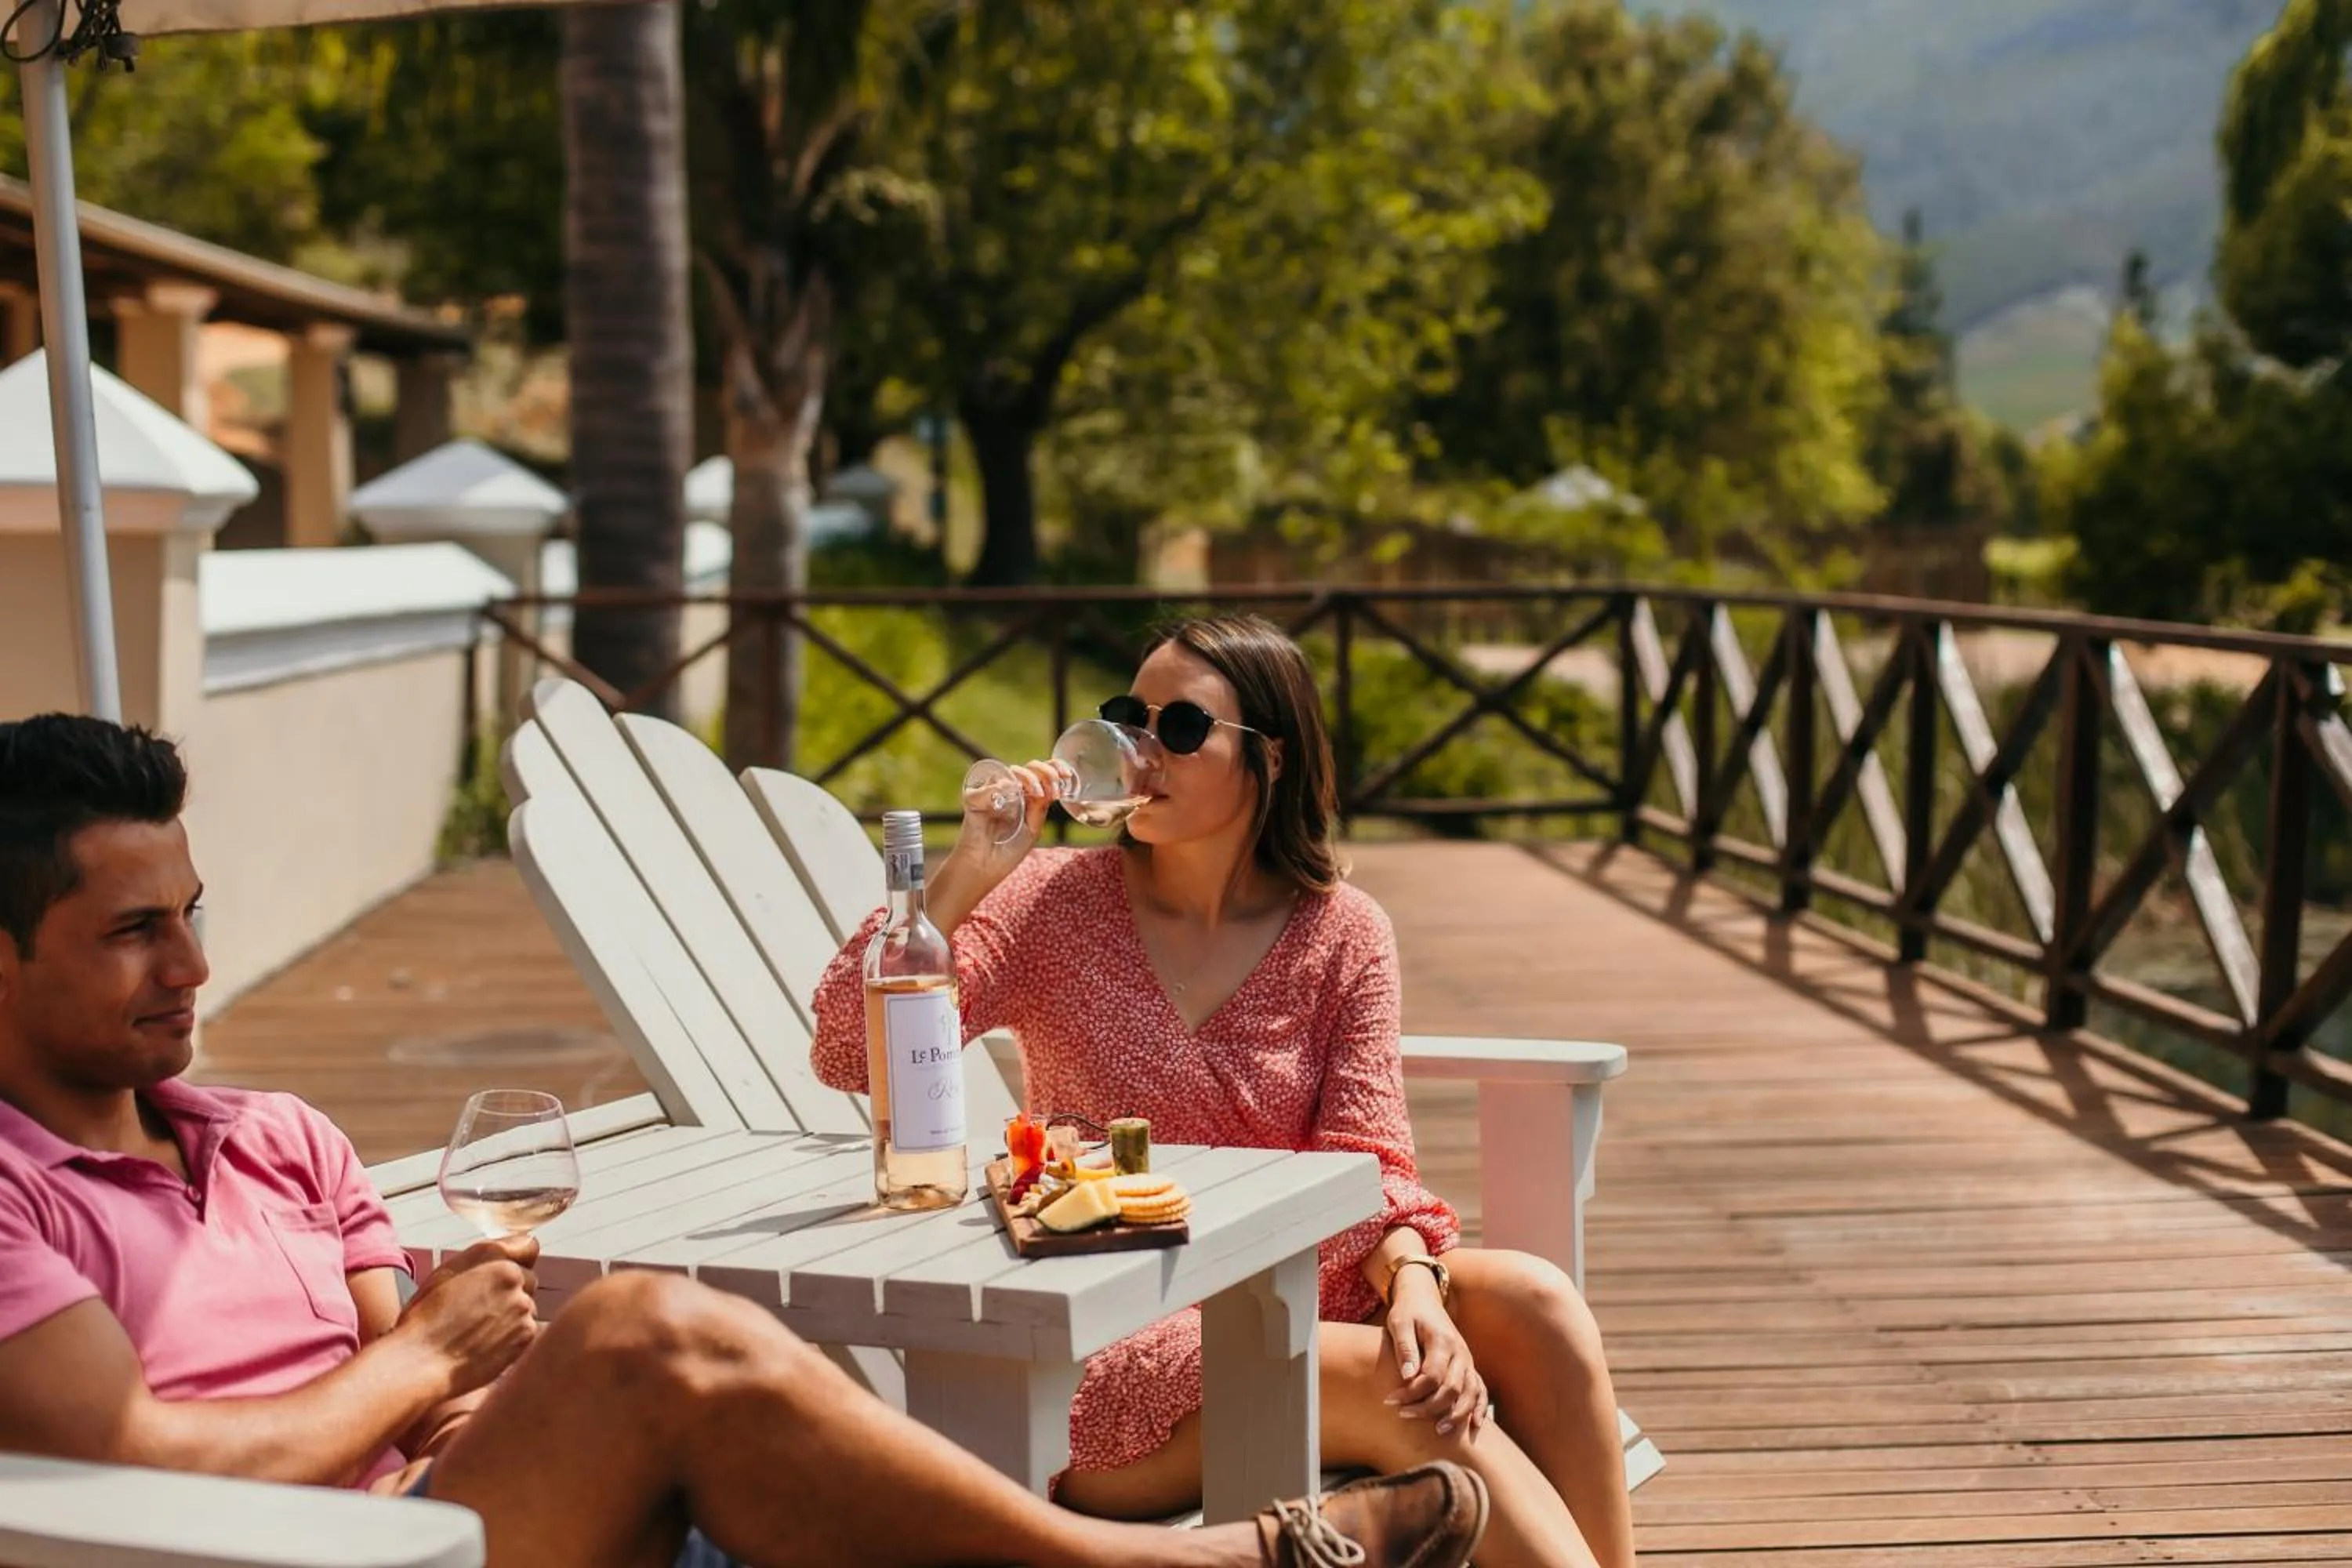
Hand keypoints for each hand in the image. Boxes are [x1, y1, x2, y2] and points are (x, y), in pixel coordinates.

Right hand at [396, 1235, 540, 1398]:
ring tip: (480, 1328)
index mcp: (495, 1257)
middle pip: (528, 1279)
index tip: (499, 1274)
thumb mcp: (448, 1271)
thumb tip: (515, 1249)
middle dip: (512, 1289)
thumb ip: (485, 1254)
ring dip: (513, 1313)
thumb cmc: (427, 1317)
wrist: (422, 1362)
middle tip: (481, 1307)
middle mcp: (515, 1279)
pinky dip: (513, 1335)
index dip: (514, 1260)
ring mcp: (524, 1308)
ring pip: (527, 1306)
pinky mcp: (526, 1335)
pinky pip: (527, 1329)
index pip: (528, 1247)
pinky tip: (487, 1343)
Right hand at [956, 759, 1060, 862]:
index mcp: (1026, 796)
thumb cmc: (1008, 850)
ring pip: (1012, 771)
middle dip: (1046, 772)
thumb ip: (1040, 807)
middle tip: (1054, 787)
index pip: (1042, 774)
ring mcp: (993, 791)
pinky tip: (1008, 793)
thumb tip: (1047, 786)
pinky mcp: (974, 797)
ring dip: (1029, 778)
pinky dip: (1000, 788)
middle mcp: (1011, 789)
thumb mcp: (1033, 828)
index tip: (1067, 775)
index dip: (1055, 768)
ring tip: (1037, 793)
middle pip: (1030, 768)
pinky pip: (989, 786)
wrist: (985, 867)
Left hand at [1382, 1271, 1487, 1439]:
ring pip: (1470, 1392)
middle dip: (1429, 1407)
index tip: (1390, 1401)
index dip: (1412, 1393)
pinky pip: (1481, 1389)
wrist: (1424, 1298)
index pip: (1431, 1376)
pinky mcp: (1468, 1366)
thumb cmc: (1408, 1312)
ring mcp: (1467, 1360)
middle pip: (1452, 1388)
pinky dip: (1480, 1406)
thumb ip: (1405, 1348)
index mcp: (1442, 1341)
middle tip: (1404, 1416)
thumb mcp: (1399, 1323)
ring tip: (1439, 1430)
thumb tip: (1407, 1377)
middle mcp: (1460, 1352)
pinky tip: (1476, 1425)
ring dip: (1457, 1414)